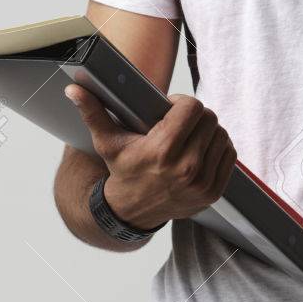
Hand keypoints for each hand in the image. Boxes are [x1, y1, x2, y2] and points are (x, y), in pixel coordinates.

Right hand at [65, 85, 237, 229]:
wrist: (132, 212)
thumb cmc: (122, 171)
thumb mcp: (107, 142)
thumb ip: (92, 112)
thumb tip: (73, 89)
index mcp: (162, 151)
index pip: (192, 108)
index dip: (182, 103)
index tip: (171, 108)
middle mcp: (185, 168)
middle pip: (209, 119)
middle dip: (196, 116)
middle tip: (181, 122)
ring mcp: (201, 182)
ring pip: (221, 135)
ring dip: (208, 131)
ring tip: (190, 135)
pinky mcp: (213, 192)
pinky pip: (228, 154)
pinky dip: (218, 147)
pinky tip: (201, 148)